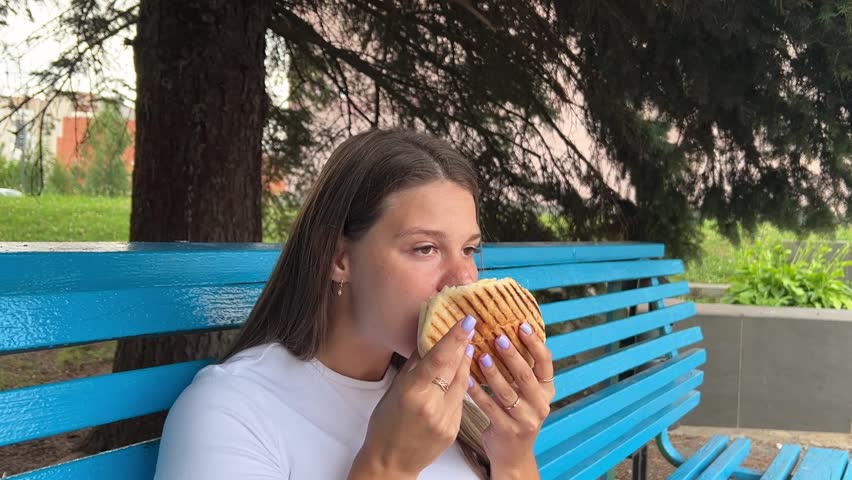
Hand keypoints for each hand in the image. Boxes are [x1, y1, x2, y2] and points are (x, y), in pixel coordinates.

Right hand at [349, 315, 476, 478]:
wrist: (391, 462)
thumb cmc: (385, 424)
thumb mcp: (394, 391)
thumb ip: (414, 366)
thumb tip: (427, 339)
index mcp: (412, 393)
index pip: (438, 359)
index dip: (454, 338)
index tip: (467, 321)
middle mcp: (431, 406)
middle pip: (454, 369)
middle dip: (463, 346)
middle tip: (471, 326)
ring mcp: (445, 420)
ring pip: (462, 384)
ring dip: (466, 363)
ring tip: (468, 345)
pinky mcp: (454, 430)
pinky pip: (461, 401)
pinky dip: (462, 385)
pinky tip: (462, 374)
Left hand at [467, 322, 554, 476]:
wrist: (513, 453)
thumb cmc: (516, 413)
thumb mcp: (526, 392)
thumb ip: (521, 369)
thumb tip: (506, 331)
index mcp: (547, 390)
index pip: (546, 363)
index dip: (535, 343)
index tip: (521, 325)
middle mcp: (541, 404)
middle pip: (526, 375)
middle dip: (512, 355)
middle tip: (498, 337)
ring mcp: (526, 419)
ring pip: (507, 392)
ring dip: (493, 372)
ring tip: (481, 356)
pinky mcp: (508, 430)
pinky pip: (490, 407)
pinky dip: (477, 392)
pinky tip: (466, 378)